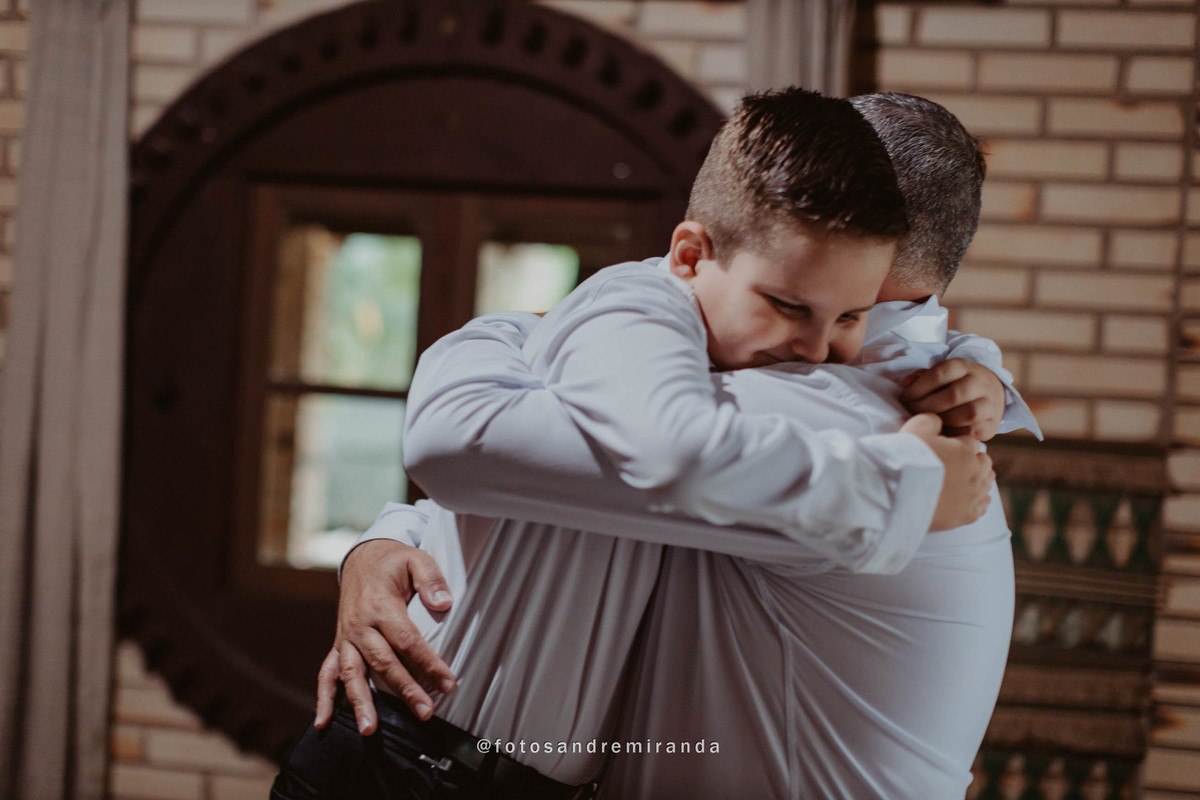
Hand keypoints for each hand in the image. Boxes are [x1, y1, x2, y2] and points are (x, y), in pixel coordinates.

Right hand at [314, 539, 455, 734]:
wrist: (362, 559)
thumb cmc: (393, 562)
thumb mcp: (415, 559)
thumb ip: (430, 579)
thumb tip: (443, 604)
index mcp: (380, 605)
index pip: (407, 640)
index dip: (429, 663)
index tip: (448, 684)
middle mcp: (359, 625)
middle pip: (383, 663)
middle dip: (405, 690)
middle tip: (425, 712)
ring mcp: (346, 637)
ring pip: (352, 674)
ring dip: (360, 702)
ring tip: (369, 729)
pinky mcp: (339, 644)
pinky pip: (327, 672)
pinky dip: (323, 697)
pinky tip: (323, 722)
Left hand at [900, 358, 1005, 440]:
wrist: (990, 393)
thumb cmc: (955, 385)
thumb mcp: (940, 375)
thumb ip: (922, 377)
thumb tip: (907, 384)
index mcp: (963, 366)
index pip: (940, 373)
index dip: (919, 387)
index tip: (905, 398)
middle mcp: (980, 382)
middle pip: (954, 395)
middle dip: (927, 406)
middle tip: (912, 411)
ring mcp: (989, 403)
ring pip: (968, 414)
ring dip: (942, 420)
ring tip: (927, 422)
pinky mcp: (992, 423)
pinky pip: (974, 431)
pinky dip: (955, 433)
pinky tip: (941, 432)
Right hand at [900, 413, 993, 530]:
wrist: (898, 495)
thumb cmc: (906, 460)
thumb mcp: (915, 428)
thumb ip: (931, 419)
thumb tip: (939, 420)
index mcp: (966, 450)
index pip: (971, 442)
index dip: (959, 443)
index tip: (948, 448)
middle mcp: (976, 472)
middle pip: (984, 462)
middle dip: (973, 460)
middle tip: (956, 463)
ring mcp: (973, 495)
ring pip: (986, 484)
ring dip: (978, 479)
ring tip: (963, 480)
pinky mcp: (967, 515)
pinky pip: (982, 507)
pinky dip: (978, 501)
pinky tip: (970, 498)